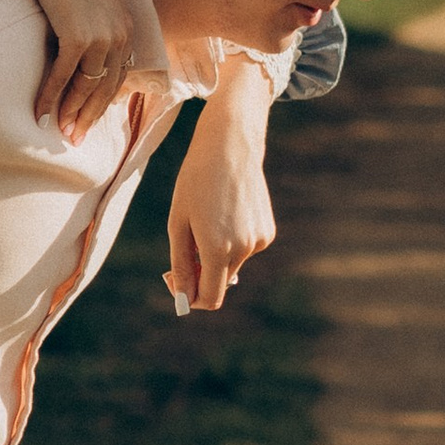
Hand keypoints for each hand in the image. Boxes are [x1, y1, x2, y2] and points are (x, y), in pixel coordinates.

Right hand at [27, 0, 138, 139]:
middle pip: (106, 88)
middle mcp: (120, 35)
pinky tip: (41, 113)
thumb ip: (101, 18)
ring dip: (71, 113)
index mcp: (127, 26)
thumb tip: (90, 39)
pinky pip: (63, 77)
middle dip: (90, 116)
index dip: (103, 101)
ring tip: (62, 133)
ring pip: (86, 88)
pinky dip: (50, 97)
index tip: (89, 117)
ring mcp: (101, 38)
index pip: (118, 74)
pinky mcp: (78, 38)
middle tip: (77, 138)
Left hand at [164, 62, 275, 311]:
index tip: (177, 283)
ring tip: (207, 218)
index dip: (191, 298)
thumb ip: (180, 263)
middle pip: (219, 282)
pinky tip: (226, 212)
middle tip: (185, 247)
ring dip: (215, 254)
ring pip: (231, 265)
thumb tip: (183, 295)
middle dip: (200, 274)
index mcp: (218, 249)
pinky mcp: (267, 231)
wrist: (231, 147)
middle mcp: (244, 249)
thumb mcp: (178, 222)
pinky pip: (244, 249)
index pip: (210, 298)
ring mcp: (259, 240)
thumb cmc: (195, 181)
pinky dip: (231, 241)